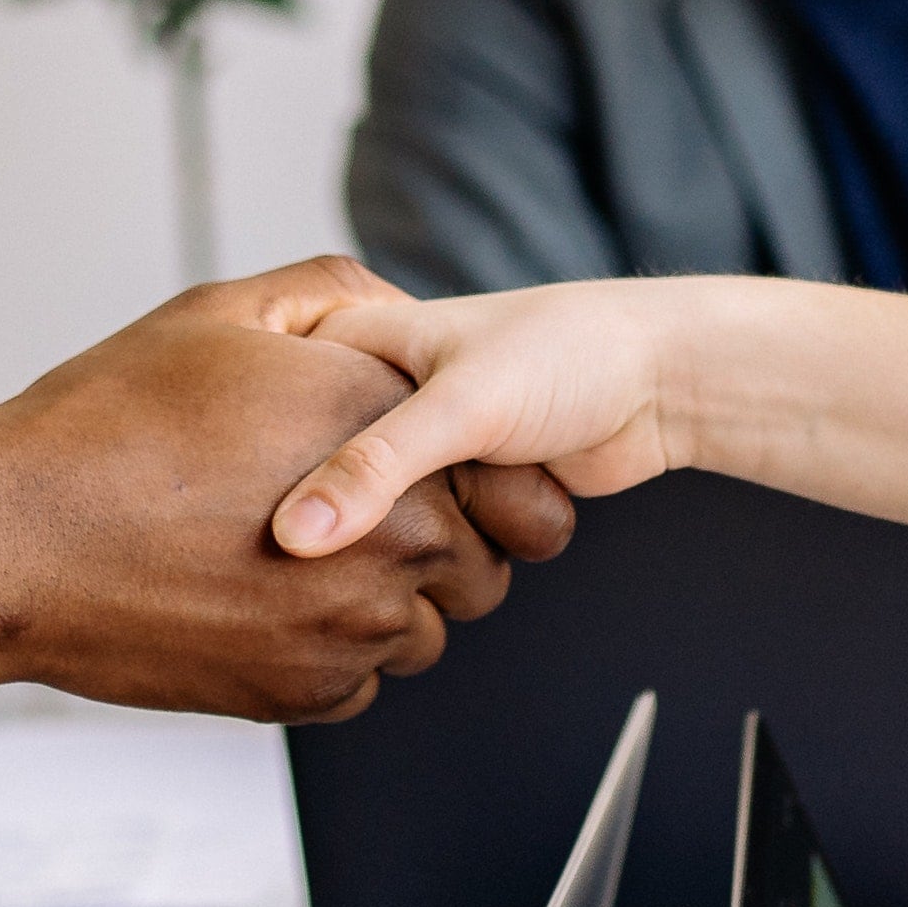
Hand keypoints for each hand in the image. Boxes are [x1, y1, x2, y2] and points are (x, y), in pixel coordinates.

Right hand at [0, 259, 576, 735]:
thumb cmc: (106, 425)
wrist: (14, 541)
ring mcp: (354, 625)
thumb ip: (334, 297)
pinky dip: (323, 652)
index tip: (408, 472)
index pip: (496, 473)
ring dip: (377, 604)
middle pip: (475, 562)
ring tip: (288, 565)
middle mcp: (393, 535)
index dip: (456, 472)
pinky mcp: (307, 691)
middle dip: (426, 544)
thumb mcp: (223, 317)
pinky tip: (254, 605)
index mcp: (387, 432)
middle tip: (340, 522)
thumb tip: (392, 310)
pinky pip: (358, 680)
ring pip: (421, 630)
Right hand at [267, 278, 705, 556]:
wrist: (661, 381)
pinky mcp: (450, 500)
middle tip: (367, 531)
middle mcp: (371, 403)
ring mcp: (413, 457)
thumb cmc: (567, 352)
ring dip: (404, 545)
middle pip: (316, 484)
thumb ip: (374, 469)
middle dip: (347, 513)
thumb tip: (295, 536)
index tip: (245, 498)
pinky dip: (437, 559)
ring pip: (371, 530)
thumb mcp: (458, 405)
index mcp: (351, 347)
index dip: (254, 456)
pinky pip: (418, 552)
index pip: (266, 407)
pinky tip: (456, 546)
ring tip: (440, 521)